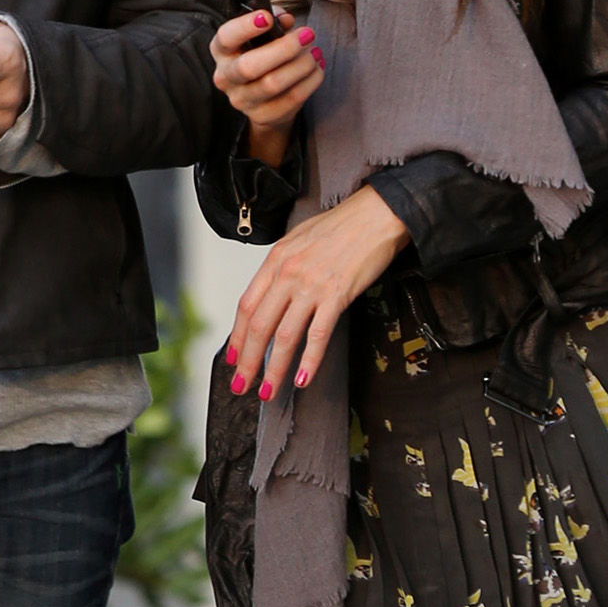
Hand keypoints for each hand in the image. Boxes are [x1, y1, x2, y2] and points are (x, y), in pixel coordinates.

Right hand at [211, 8, 324, 165]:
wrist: (264, 96)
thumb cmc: (263, 54)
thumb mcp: (264, 34)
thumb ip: (274, 20)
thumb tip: (286, 19)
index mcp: (221, 51)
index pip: (225, 38)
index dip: (244, 27)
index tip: (267, 18)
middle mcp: (225, 77)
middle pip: (249, 66)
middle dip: (284, 48)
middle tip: (307, 34)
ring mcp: (242, 100)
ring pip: (273, 84)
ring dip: (301, 65)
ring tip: (315, 52)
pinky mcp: (262, 116)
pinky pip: (291, 99)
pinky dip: (310, 81)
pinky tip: (317, 68)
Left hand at [225, 186, 409, 400]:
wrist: (374, 215)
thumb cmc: (340, 226)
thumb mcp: (298, 239)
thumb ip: (281, 267)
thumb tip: (271, 295)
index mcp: (276, 260)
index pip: (247, 306)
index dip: (237, 337)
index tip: (233, 358)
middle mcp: (288, 274)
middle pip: (259, 326)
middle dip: (248, 361)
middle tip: (242, 384)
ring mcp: (311, 286)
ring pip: (285, 336)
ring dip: (273, 369)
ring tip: (268, 391)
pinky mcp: (336, 295)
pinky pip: (318, 335)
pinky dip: (308, 361)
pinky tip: (302, 379)